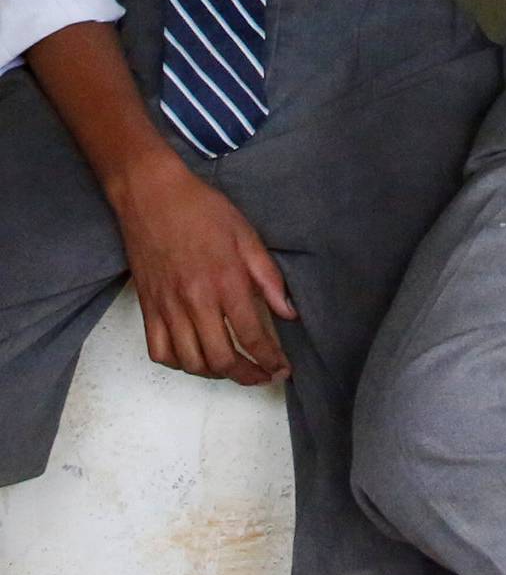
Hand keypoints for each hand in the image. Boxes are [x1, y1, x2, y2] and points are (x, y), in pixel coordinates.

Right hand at [109, 150, 297, 385]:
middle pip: (222, 358)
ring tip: (234, 369)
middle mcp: (196, 301)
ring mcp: (168, 308)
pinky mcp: (147, 309)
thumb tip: (288, 312)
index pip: (252, 335)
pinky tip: (195, 358)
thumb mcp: (246, 235)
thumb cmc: (204, 210)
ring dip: (215, 374)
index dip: (270, 360)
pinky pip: (160, 352)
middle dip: (247, 376)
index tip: (282, 370)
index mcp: (226, 281)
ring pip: (191, 362)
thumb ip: (268, 277)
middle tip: (263, 377)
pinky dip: (179, 364)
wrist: (152, 197)